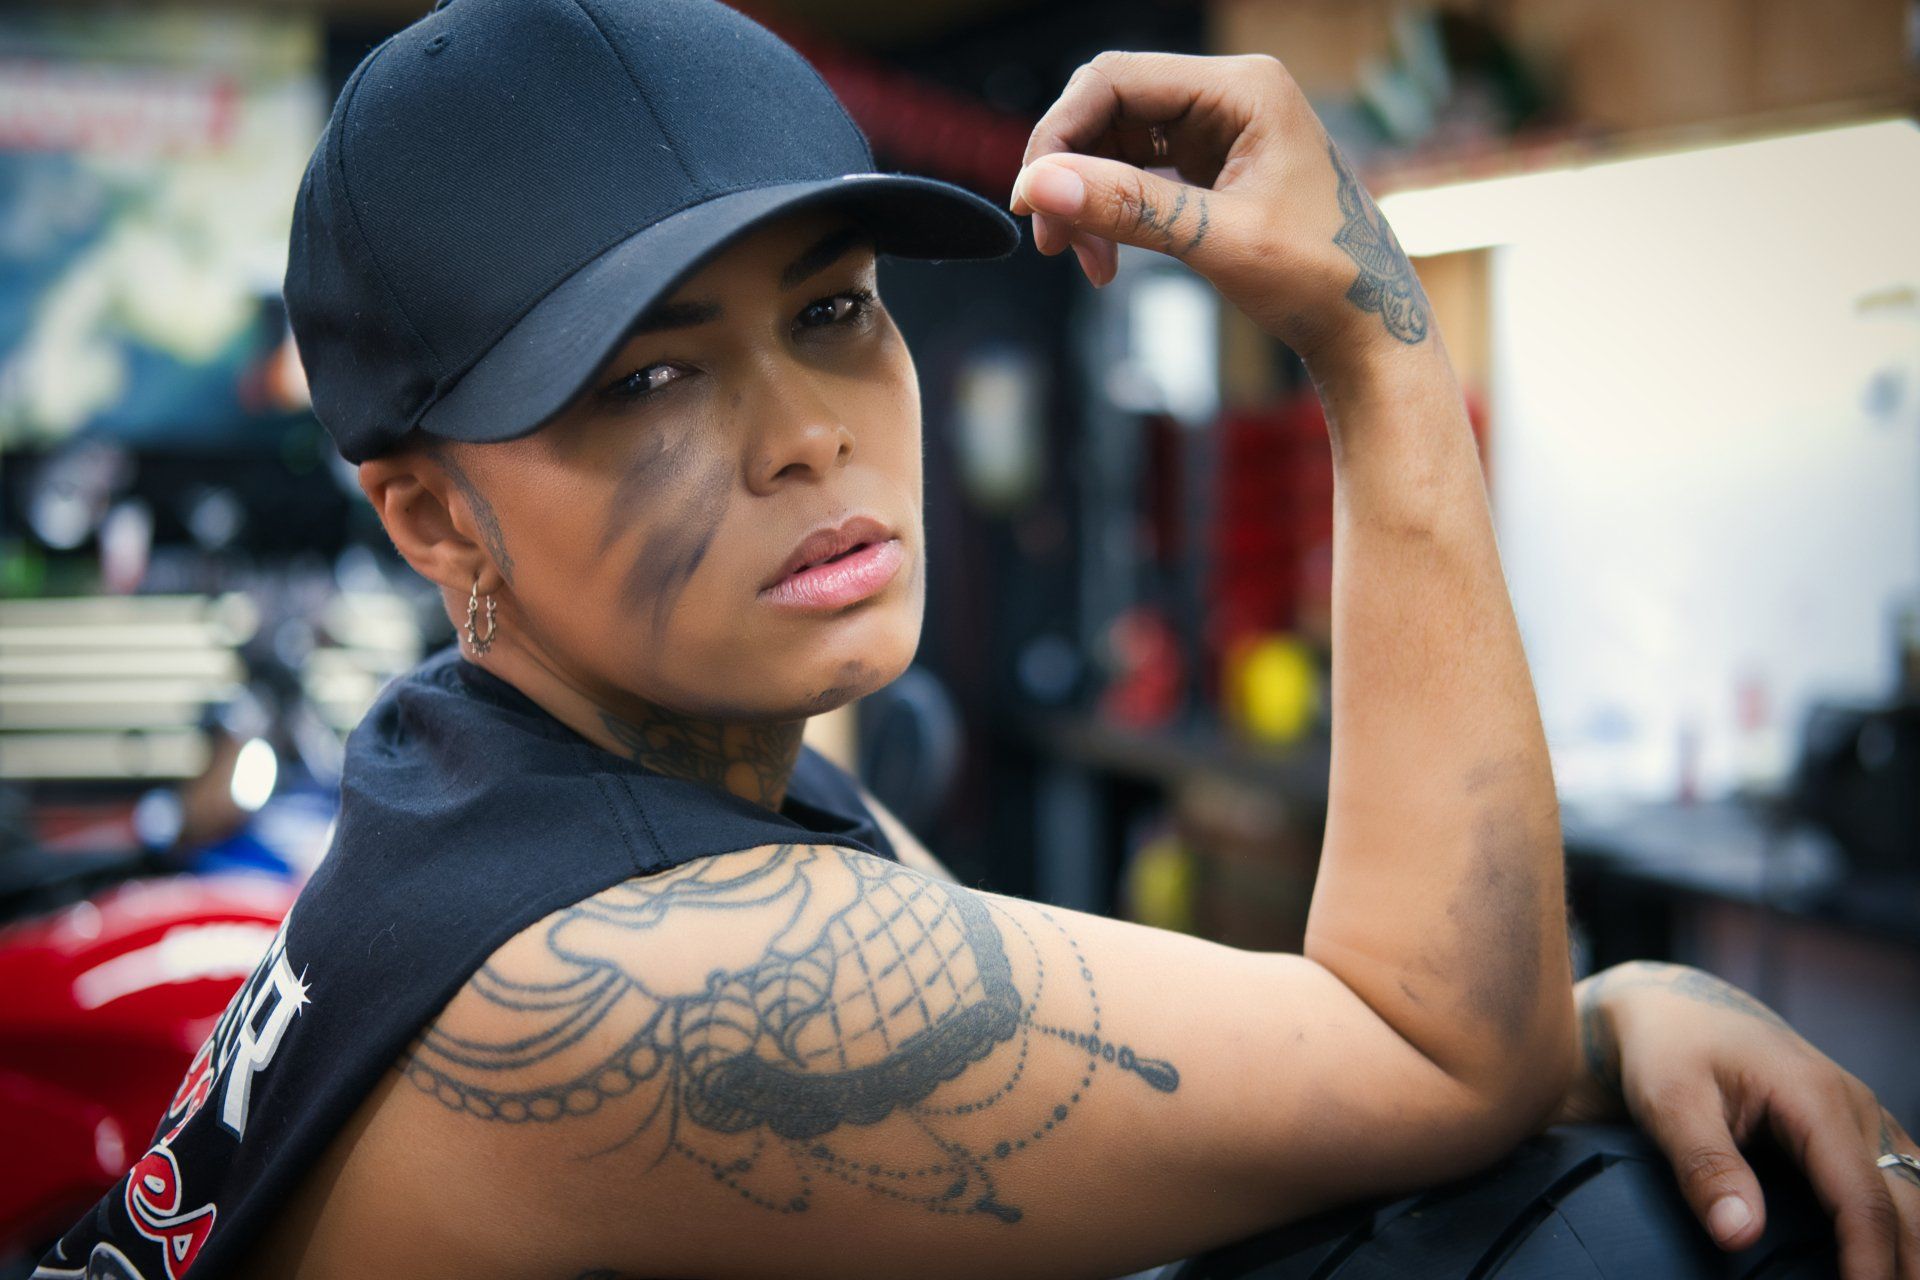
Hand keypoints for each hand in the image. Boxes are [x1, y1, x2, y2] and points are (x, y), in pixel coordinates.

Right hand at [1010, 50, 1432, 365]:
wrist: (1367, 326)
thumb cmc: (1319, 278)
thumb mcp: (1218, 241)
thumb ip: (1129, 207)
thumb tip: (1041, 185)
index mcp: (1244, 88)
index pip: (1118, 81)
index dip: (1061, 135)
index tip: (1032, 200)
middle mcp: (1230, 96)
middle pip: (1111, 108)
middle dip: (1071, 171)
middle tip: (1051, 241)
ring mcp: (1221, 131)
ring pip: (1118, 144)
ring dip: (1087, 199)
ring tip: (1084, 262)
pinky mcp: (1213, 168)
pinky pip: (1139, 174)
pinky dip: (1113, 213)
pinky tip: (1107, 257)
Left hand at [1561, 961, 1918, 1278]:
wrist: (1672, 1009)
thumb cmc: (1667, 1050)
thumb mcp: (1668, 1102)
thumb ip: (1705, 1166)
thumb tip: (1739, 1233)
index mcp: (1815, 1099)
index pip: (1863, 1201)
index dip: (1870, 1263)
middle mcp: (1856, 1108)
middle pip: (1909, 1208)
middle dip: (1907, 1266)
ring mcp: (1863, 1119)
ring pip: (1917, 1197)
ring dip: (1913, 1249)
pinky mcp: (1857, 1132)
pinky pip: (1903, 1185)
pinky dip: (1905, 1227)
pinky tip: (1894, 1260)